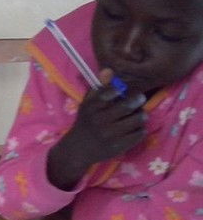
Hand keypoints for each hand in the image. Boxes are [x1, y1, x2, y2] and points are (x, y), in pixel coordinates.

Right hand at [47, 69, 146, 189]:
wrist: (79, 149)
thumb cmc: (86, 122)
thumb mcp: (88, 104)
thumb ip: (99, 88)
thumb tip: (110, 70)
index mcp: (90, 108)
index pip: (105, 94)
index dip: (117, 90)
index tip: (122, 89)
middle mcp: (99, 120)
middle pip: (127, 106)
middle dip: (138, 101)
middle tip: (140, 99)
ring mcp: (109, 134)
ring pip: (137, 120)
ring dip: (141, 116)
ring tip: (139, 116)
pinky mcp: (118, 146)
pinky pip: (139, 134)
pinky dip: (140, 130)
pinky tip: (135, 129)